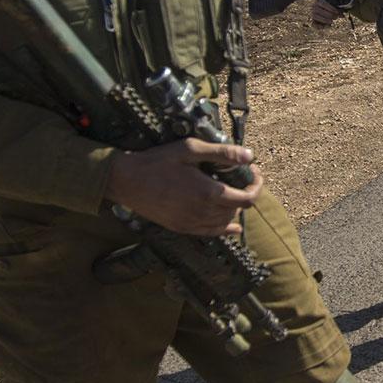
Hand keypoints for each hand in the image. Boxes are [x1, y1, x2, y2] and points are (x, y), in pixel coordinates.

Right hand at [107, 139, 262, 236]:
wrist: (126, 181)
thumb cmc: (157, 161)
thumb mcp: (190, 149)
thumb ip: (222, 153)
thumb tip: (249, 156)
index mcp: (209, 193)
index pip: (247, 199)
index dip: (256, 186)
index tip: (254, 172)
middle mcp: (203, 213)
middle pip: (237, 210)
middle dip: (245, 192)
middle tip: (241, 176)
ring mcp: (192, 223)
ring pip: (225, 222)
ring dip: (233, 208)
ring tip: (230, 192)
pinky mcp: (181, 228)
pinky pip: (211, 233)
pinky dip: (224, 229)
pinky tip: (231, 226)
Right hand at [309, 0, 341, 29]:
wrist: (323, 12)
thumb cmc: (330, 9)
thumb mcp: (333, 8)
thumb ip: (337, 11)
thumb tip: (343, 16)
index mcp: (319, 1)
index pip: (323, 4)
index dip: (330, 8)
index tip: (337, 12)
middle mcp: (313, 7)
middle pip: (319, 10)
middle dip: (328, 14)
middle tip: (335, 17)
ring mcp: (312, 14)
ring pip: (315, 16)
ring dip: (324, 19)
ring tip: (331, 21)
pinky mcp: (312, 21)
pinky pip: (314, 24)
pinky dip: (319, 26)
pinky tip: (327, 26)